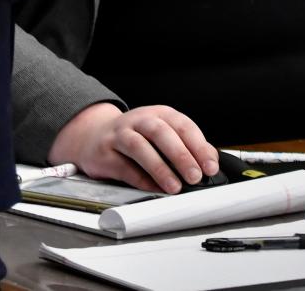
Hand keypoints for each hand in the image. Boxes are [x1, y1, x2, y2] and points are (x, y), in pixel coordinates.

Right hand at [48, 101, 219, 192]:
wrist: (93, 135)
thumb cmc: (135, 137)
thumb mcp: (162, 134)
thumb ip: (187, 146)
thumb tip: (211, 162)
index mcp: (157, 114)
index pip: (181, 124)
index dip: (198, 146)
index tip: (210, 167)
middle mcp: (138, 120)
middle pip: (160, 132)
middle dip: (180, 154)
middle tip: (195, 176)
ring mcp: (119, 135)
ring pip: (139, 146)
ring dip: (159, 167)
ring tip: (174, 186)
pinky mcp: (105, 153)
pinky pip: (124, 166)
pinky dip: (140, 179)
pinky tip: (153, 189)